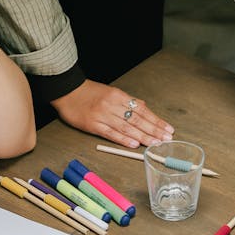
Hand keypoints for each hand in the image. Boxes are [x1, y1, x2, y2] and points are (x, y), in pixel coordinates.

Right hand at [51, 80, 173, 146]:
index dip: (156, 121)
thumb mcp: (110, 92)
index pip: (142, 110)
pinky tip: (134, 144)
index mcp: (118, 96)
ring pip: (127, 128)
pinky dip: (124, 139)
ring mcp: (102, 116)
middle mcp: (112, 105)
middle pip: (137, 120)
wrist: (66, 91)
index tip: (167, 129)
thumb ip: (127, 101)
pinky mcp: (93, 125)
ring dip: (143, 137)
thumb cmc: (89, 92)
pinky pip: (111, 133)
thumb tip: (144, 109)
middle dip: (154, 130)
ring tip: (155, 144)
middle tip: (166, 139)